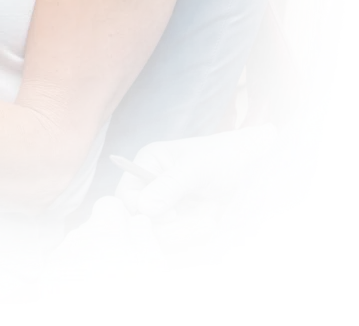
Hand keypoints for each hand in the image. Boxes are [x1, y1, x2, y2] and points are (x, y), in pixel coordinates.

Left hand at [38, 196, 169, 297]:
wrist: (97, 320)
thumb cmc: (131, 293)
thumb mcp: (151, 264)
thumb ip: (143, 234)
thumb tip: (136, 218)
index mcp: (103, 227)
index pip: (108, 204)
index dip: (121, 218)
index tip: (128, 238)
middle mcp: (77, 236)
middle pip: (93, 228)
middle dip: (106, 241)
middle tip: (120, 266)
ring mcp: (60, 256)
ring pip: (79, 247)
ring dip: (90, 257)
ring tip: (104, 281)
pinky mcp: (49, 276)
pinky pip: (65, 265)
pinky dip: (76, 273)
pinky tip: (87, 289)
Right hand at [115, 126, 277, 243]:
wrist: (255, 164)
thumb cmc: (222, 156)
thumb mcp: (193, 170)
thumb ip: (167, 188)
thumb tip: (142, 209)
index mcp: (148, 162)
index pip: (127, 194)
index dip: (142, 209)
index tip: (170, 214)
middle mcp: (154, 180)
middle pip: (145, 215)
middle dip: (170, 225)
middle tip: (196, 227)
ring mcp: (170, 196)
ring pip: (163, 225)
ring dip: (186, 228)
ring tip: (209, 221)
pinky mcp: (185, 210)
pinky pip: (179, 228)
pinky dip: (194, 228)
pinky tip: (210, 220)